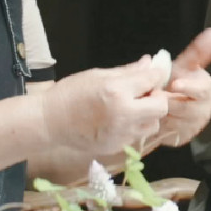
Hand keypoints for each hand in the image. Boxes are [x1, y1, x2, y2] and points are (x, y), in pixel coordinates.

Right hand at [39, 57, 169, 156]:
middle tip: (143, 94)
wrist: (48, 122)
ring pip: (153, 124)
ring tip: (130, 108)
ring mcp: (121, 134)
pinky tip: (119, 120)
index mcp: (117, 91)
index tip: (150, 75)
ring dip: (148, 115)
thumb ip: (127, 71)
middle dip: (156, 98)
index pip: (152, 80)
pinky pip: (137, 135)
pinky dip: (134, 127)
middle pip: (161, 107)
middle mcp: (123, 115)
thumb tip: (149, 63)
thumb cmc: (70, 94)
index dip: (154, 75)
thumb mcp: (98, 75)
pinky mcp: (117, 147)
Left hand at [153, 28, 210, 146]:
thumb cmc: (180, 81)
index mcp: (206, 90)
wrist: (174, 106)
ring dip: (159, 114)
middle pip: (185, 109)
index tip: (175, 84)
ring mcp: (192, 125)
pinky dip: (154, 125)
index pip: (201, 90)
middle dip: (169, 103)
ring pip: (173, 121)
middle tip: (153, 95)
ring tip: (146, 105)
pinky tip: (146, 117)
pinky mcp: (179, 137)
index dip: (189, 88)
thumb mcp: (187, 66)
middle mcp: (203, 110)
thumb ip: (199, 52)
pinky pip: (165, 133)